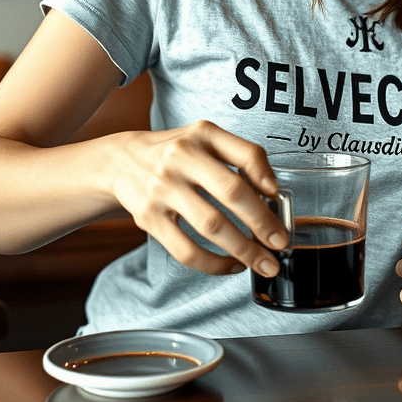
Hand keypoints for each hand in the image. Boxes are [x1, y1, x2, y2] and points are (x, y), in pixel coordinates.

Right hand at [109, 120, 286, 278]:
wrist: (122, 161)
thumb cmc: (177, 152)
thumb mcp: (206, 139)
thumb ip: (241, 156)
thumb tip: (271, 190)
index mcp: (203, 135)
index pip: (245, 153)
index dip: (266, 176)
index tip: (278, 197)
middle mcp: (182, 158)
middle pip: (231, 192)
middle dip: (262, 222)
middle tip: (280, 242)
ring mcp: (163, 189)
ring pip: (211, 226)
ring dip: (244, 249)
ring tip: (263, 262)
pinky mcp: (149, 218)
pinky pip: (186, 250)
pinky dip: (213, 264)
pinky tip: (231, 266)